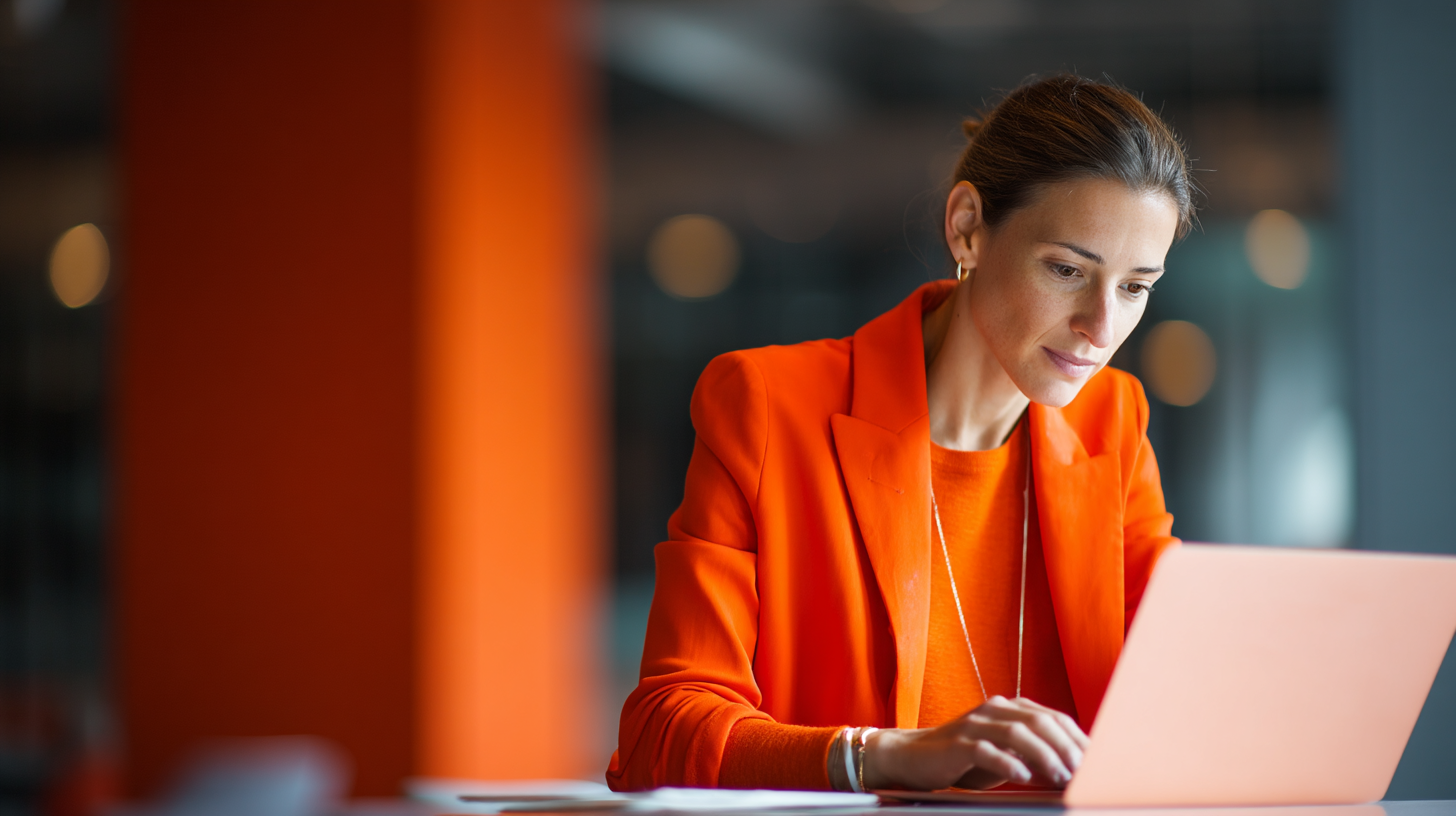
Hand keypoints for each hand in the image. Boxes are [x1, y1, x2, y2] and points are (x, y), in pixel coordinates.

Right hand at [861, 696, 1087, 790]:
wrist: (912, 757)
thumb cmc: (963, 759)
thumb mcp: (1003, 755)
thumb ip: (1032, 758)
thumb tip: (1070, 773)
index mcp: (1008, 708)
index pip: (1052, 717)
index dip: (1076, 738)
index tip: (1097, 761)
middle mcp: (993, 710)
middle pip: (1038, 721)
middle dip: (1066, 746)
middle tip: (1084, 770)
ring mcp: (974, 724)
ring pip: (1016, 732)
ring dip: (1044, 755)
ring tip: (1061, 775)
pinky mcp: (957, 743)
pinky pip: (986, 749)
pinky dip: (1007, 762)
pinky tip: (1022, 775)